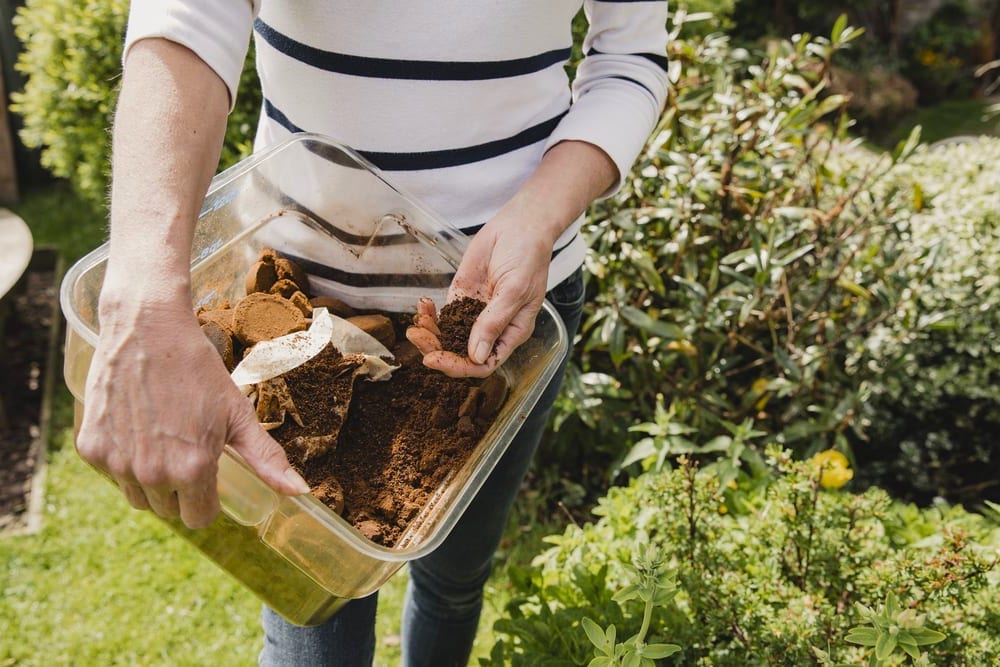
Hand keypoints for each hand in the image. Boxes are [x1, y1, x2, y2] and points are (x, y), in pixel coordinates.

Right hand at [75, 301, 308, 528]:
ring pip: (139, 498)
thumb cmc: (198, 370)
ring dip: (151, 481)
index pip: (200, 518)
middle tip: (186, 449)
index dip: (208, 500)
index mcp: (192, 469)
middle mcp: (152, 474)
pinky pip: (112, 474)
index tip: (209, 474)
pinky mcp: (91, 449)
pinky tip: (137, 428)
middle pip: (169, 510)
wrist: (147, 329)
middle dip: (181, 489)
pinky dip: (124, 460)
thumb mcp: (238, 414)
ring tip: (163, 440)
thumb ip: (266, 459)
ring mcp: (117, 463)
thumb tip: (299, 492)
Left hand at [406, 210, 554, 377]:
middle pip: (461, 353)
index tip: (436, 358)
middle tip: (416, 336)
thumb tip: (476, 356)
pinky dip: (429, 314)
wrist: (519, 226)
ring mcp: (475, 314)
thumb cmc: (528, 257)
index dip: (459, 366)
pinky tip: (422, 306)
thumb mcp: (515, 290)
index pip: (484, 363)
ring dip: (430, 334)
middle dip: (437, 349)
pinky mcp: (462, 297)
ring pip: (448, 337)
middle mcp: (492, 328)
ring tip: (416, 323)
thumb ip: (494, 322)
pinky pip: (443, 315)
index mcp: (511, 333)